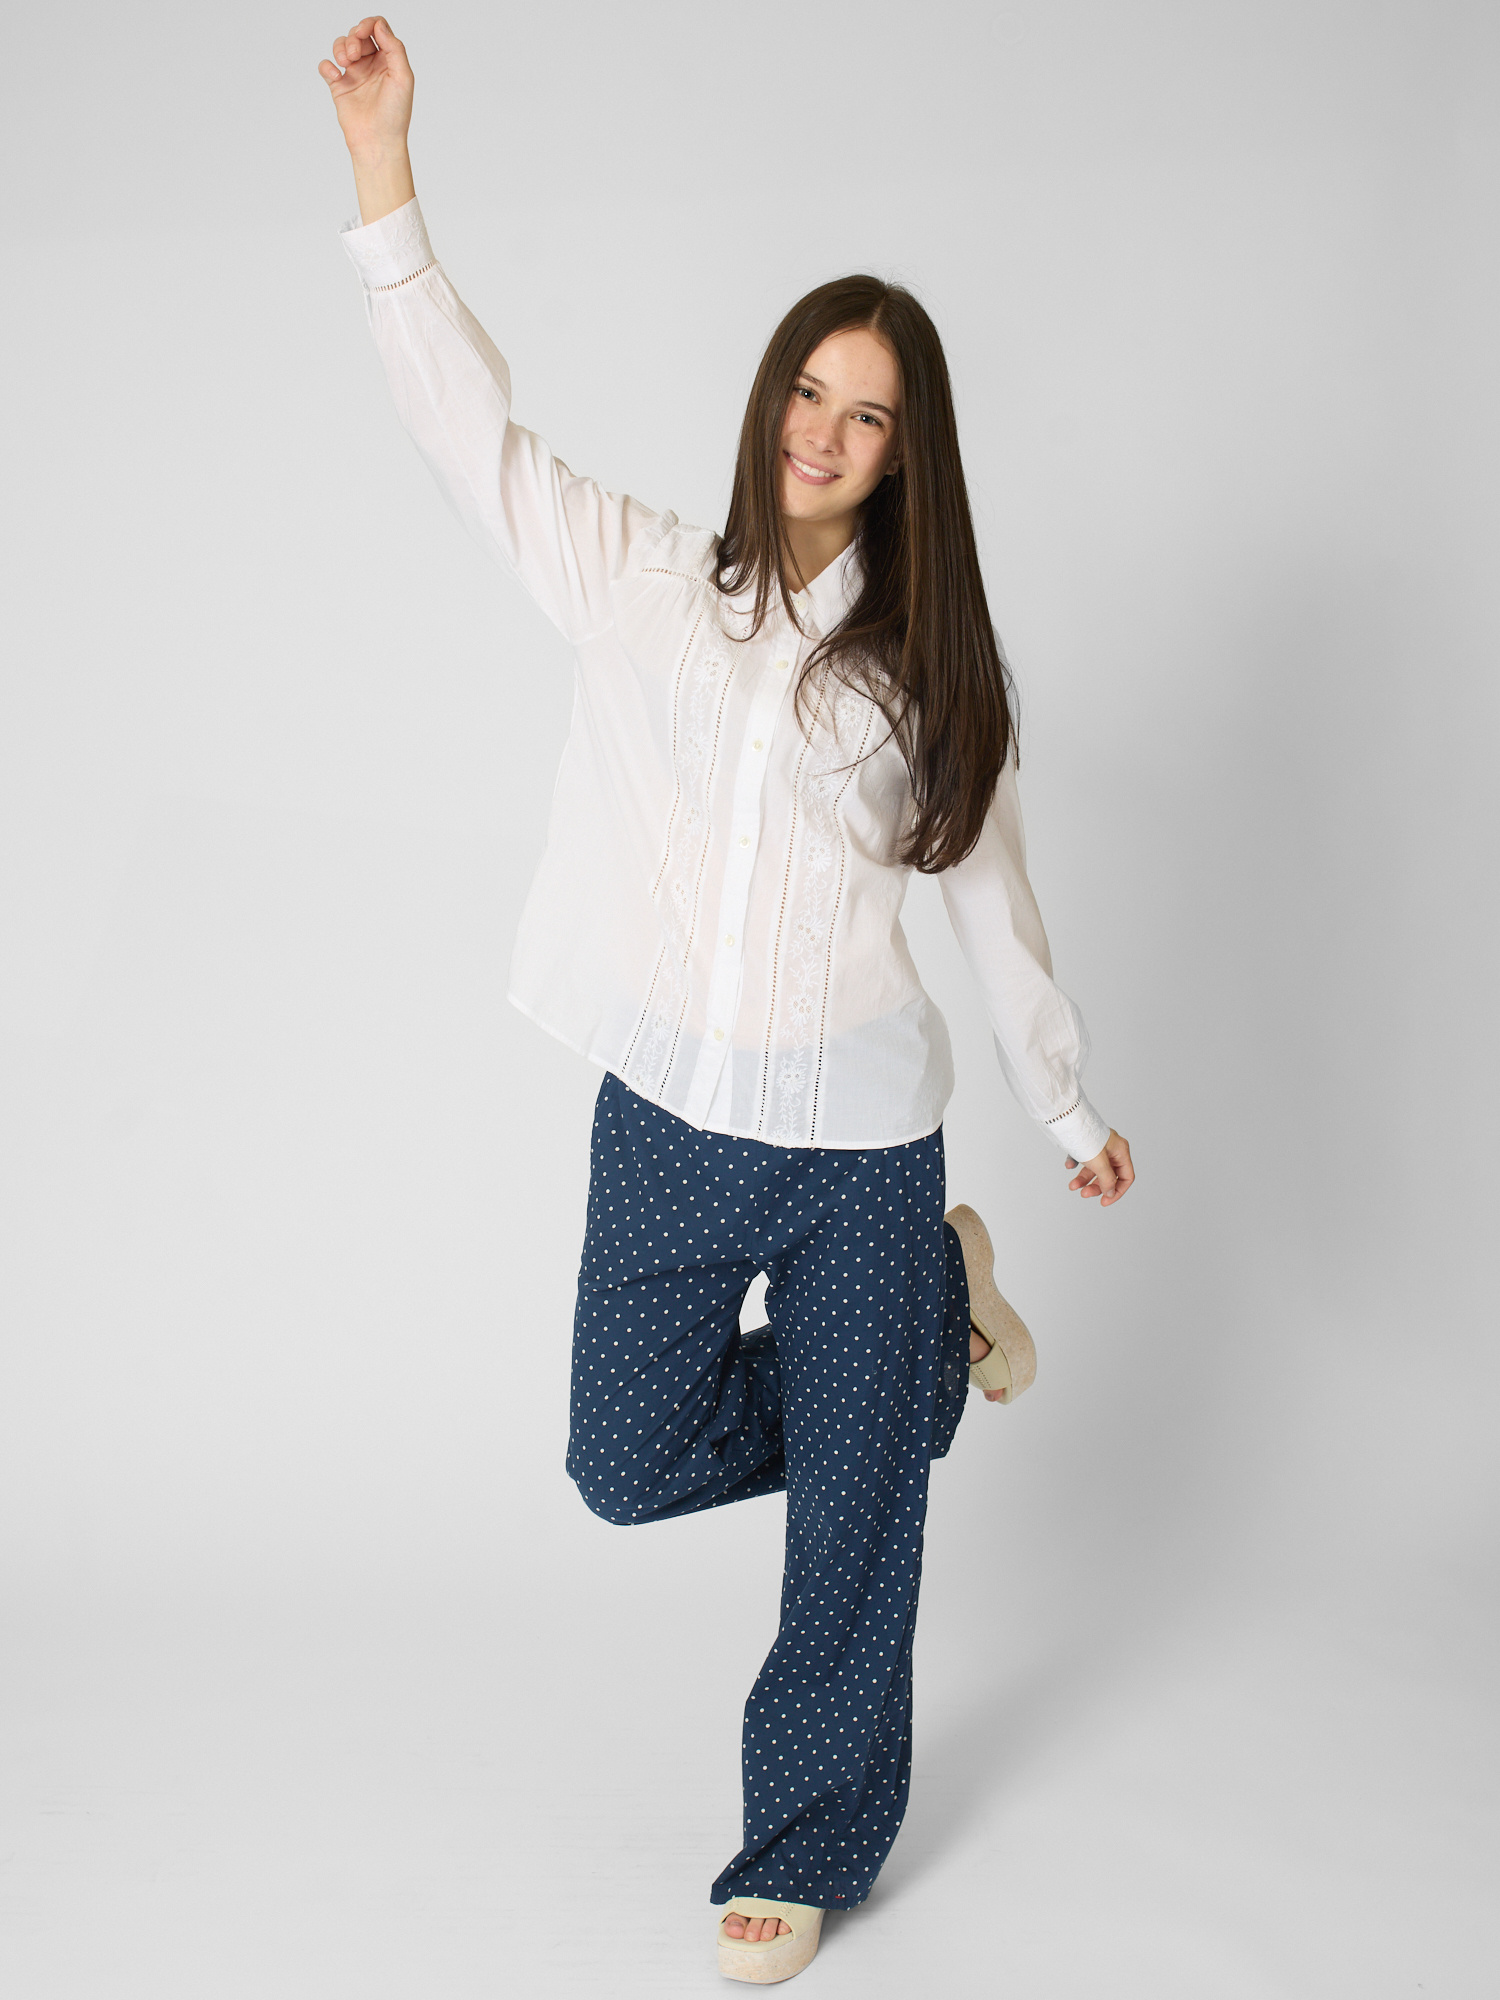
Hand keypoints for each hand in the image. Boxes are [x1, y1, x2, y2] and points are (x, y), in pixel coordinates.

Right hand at [318, 17, 413, 166]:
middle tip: (354, 54)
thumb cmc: (395, 115)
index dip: (369, 24)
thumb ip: (395, 48)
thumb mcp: (403, 77)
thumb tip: (379, 25)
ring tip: (345, 62)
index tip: (363, 33)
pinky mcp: (339, 87)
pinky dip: (327, 66)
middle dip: (353, 37)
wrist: (378, 142)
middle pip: (357, 34)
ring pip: (341, 45)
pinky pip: (326, 66)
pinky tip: (336, 76)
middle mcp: (371, 65)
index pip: (377, 28)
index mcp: (389, 60)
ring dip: (340, 47)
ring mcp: (354, 75)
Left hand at [1064, 1131, 1134, 1207]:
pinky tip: (1069, 1165)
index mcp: (1121, 1150)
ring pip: (1094, 1169)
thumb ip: (1107, 1180)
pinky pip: (1083, 1159)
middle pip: (1109, 1175)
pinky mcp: (1085, 1144)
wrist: (1066, 1119)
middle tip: (1083, 1194)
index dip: (1117, 1191)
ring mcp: (1098, 1146)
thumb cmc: (1085, 1137)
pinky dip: (1076, 1164)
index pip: (1126, 1177)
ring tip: (1072, 1185)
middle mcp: (1112, 1148)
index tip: (1105, 1201)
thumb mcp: (1099, 1163)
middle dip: (1096, 1186)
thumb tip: (1110, 1192)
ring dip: (1084, 1179)